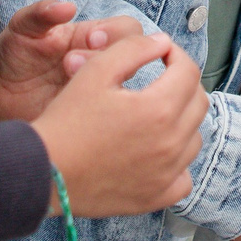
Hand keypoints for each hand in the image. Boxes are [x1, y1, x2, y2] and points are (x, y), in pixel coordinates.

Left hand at [0, 1, 143, 124]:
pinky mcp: (83, 118)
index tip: (92, 40)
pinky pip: (103, 118)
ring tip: (63, 83)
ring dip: (98, 86)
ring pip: (121, 90)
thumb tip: (68, 6)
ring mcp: (94, 92)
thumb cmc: (11, 50)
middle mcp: (99, 64)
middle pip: (131, 60)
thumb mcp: (22, 27)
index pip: (128, 31)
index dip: (116, 35)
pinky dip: (93, 115)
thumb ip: (42, 12)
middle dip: (104, 60)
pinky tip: (65, 109)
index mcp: (91, 38)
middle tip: (69, 64)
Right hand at [33, 33, 205, 217]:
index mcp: (159, 109)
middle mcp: (171, 143)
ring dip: (182, 120)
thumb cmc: (66, 120)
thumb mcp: (96, 71)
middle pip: (198, 103)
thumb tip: (163, 43)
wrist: (42, 171)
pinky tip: (158, 153)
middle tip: (160, 79)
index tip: (160, 54)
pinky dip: (178, 163)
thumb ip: (134, 49)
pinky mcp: (155, 197)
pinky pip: (184, 178)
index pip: (188, 71)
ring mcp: (166, 174)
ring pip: (194, 138)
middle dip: (183, 84)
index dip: (175, 55)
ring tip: (155, 114)